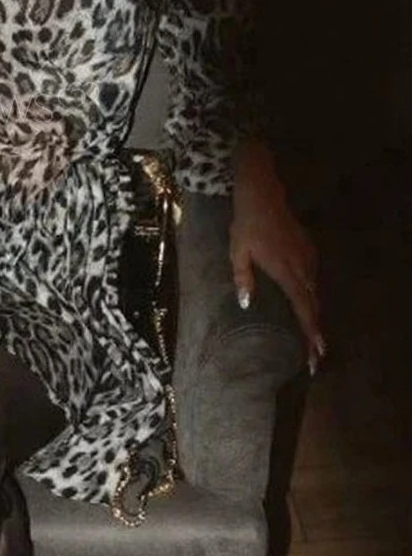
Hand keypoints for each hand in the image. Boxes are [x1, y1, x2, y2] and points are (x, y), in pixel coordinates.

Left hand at [230, 140, 325, 374]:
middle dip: (315, 333)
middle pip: (313, 306)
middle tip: (315, 359)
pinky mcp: (309, 250)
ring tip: (310, 339)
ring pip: (314, 293)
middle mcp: (302, 267)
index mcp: (285, 271)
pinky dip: (310, 295)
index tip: (318, 352)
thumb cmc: (246, 225)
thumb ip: (242, 278)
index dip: (310, 331)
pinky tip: (305, 305)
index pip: (302, 307)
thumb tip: (245, 304)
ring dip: (313, 315)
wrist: (263, 196)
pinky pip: (312, 279)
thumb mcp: (237, 251)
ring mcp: (308, 258)